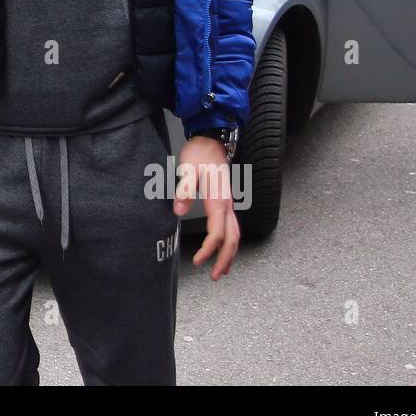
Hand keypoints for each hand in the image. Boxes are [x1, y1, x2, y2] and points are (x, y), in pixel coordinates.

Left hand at [174, 136, 239, 280]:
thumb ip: (184, 189)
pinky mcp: (226, 201)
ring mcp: (229, 203)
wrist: (212, 139)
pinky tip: (224, 248)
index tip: (198, 260)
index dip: (209, 249)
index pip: (217, 232)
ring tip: (221, 270)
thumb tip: (179, 210)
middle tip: (214, 276)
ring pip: (235, 234)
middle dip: (224, 259)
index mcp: (218, 199)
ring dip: (230, 254)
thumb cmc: (200, 152)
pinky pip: (233, 227)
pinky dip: (231, 242)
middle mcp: (228, 204)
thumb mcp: (187, 167)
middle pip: (232, 238)